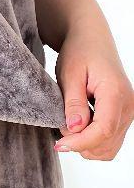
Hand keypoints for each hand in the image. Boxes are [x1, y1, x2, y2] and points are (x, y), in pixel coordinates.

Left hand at [53, 19, 133, 160]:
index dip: (80, 142)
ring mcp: (128, 112)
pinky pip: (111, 141)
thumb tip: (74, 128)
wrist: (91, 40)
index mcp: (116, 93)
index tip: (60, 143)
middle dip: (81, 144)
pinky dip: (93, 142)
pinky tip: (79, 128)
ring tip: (69, 127)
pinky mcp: (123, 116)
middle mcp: (128, 105)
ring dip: (87, 145)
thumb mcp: (70, 75)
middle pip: (107, 143)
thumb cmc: (79, 52)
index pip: (103, 130)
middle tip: (60, 130)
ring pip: (109, 147)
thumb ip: (73, 102)